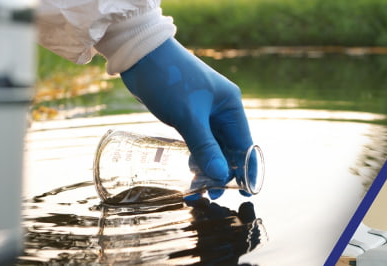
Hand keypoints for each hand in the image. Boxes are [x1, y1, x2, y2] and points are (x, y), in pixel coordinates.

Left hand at [121, 37, 255, 198]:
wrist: (141, 55)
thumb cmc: (169, 79)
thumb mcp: (188, 116)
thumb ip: (205, 147)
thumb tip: (221, 176)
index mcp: (231, 105)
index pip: (245, 144)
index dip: (246, 168)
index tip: (244, 192)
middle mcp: (222, 109)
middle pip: (229, 148)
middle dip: (222, 172)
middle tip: (210, 194)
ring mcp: (205, 112)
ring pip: (212, 147)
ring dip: (207, 166)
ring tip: (196, 188)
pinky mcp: (188, 114)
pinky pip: (197, 141)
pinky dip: (195, 156)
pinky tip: (188, 171)